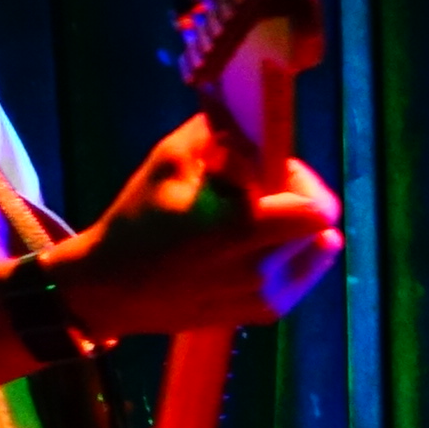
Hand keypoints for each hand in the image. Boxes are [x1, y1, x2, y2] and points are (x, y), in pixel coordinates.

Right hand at [60, 114, 344, 338]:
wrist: (110, 289)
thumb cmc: (137, 221)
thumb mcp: (168, 162)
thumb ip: (217, 132)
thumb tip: (253, 114)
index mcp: (241, 229)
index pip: (318, 206)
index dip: (302, 181)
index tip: (273, 172)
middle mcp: (262, 269)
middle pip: (318, 226)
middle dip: (297, 202)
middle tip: (261, 194)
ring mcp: (265, 297)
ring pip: (312, 251)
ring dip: (293, 230)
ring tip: (253, 222)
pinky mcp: (263, 314)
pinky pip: (299, 276)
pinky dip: (288, 256)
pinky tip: (256, 246)